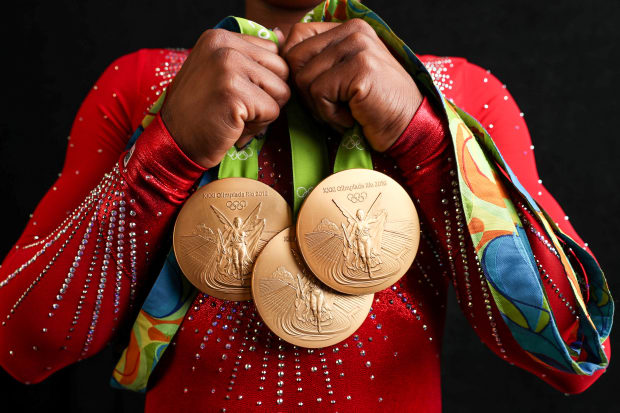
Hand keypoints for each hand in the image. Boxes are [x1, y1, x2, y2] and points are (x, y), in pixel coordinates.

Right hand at [161, 28, 289, 167]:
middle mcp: (224, 46)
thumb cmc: (200, 111)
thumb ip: (249, 56)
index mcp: (220, 37)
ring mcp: (229, 67)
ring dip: (264, 112)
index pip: (273, 52)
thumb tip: (282, 35)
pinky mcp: (235, 93)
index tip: (237, 92)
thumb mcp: (220, 71)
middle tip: (238, 108)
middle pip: (282, 70)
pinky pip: (273, 111)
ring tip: (235, 117)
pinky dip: (258, 126)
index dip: (264, 80)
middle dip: (268, 95)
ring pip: (282, 91)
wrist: (174, 141)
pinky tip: (233, 126)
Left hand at [281, 19, 422, 151]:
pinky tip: (352, 116)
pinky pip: (318, 93)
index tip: (319, 92)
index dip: (297, 69)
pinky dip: (330, 114)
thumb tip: (274, 38)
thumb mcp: (340, 77)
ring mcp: (358, 47)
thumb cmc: (372, 108)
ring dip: (319, 106)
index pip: (297, 36)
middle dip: (306, 92)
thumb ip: (314, 57)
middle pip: (295, 58)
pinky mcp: (360, 68)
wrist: (408, 128)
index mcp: (348, 28)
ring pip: (304, 78)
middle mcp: (354, 31)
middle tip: (332, 106)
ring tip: (345, 111)